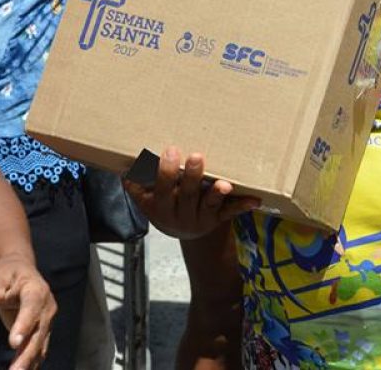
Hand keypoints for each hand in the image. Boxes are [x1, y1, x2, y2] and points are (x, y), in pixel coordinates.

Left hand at [0, 253, 55, 369]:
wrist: (20, 273)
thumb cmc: (6, 273)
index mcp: (36, 289)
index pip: (32, 307)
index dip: (24, 324)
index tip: (14, 343)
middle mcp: (46, 306)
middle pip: (39, 331)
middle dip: (27, 353)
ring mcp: (46, 320)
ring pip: (39, 343)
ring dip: (29, 361)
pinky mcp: (41, 331)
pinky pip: (37, 349)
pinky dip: (30, 362)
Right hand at [125, 147, 259, 239]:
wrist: (180, 229)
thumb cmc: (163, 201)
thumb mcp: (145, 195)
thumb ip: (137, 181)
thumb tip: (125, 161)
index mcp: (158, 206)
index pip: (160, 189)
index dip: (165, 173)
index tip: (170, 151)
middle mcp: (179, 214)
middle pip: (186, 195)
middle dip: (191, 177)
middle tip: (196, 156)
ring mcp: (200, 218)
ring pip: (209, 205)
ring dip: (216, 194)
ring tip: (223, 185)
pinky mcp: (217, 219)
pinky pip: (230, 213)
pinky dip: (242, 206)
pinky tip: (255, 200)